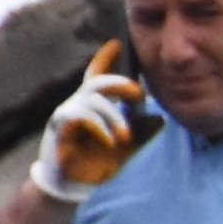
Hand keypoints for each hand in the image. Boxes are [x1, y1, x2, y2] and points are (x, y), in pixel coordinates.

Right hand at [30, 49, 149, 200]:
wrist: (77, 180)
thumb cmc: (100, 158)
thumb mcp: (129, 145)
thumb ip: (143, 131)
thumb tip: (161, 118)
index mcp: (96, 103)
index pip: (98, 74)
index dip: (106, 58)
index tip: (118, 42)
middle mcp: (80, 103)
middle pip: (98, 81)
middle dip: (120, 83)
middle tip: (139, 93)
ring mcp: (69, 113)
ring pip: (94, 101)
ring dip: (114, 117)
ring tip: (125, 136)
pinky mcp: (60, 127)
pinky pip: (82, 118)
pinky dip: (100, 128)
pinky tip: (111, 142)